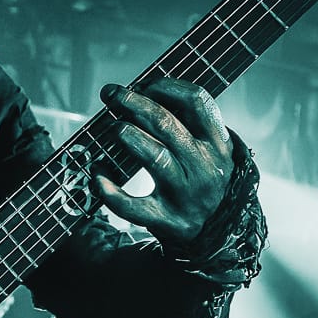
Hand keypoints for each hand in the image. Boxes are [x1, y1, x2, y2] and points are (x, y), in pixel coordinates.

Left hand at [95, 77, 232, 244]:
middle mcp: (203, 166)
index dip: (167, 86)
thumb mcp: (209, 149)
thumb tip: (140, 92)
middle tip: (111, 94)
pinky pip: (133, 206)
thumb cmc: (202, 178)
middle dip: (132, 103)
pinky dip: (111, 192)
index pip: (196, 101)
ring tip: (114, 129)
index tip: (145, 84)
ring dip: (128, 136)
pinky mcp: (167, 220)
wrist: (220, 233)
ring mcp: (186, 194)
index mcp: (217, 143)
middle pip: (166, 123)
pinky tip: (98, 177)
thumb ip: (186, 123)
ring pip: (154, 157)